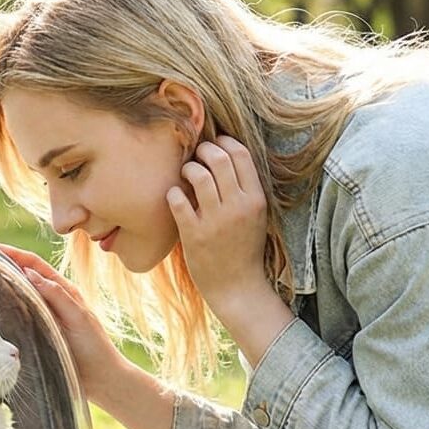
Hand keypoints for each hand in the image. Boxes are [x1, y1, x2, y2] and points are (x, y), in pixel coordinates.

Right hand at [0, 244, 126, 402]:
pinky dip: (4, 307)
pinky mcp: (39, 333)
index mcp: (63, 291)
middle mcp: (51, 300)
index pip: (33, 264)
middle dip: (1, 262)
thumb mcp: (79, 318)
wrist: (103, 381)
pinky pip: (18, 315)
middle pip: (22, 275)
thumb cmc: (95, 349)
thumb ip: (58, 296)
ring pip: (18, 294)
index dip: (12, 252)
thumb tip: (30, 273)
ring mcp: (44, 316)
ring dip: (0, 283)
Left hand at [167, 136, 271, 319]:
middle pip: (219, 159)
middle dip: (204, 150)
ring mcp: (216, 221)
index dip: (224, 142)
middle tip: (196, 156)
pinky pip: (178, 202)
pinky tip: (175, 197)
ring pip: (200, 176)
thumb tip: (223, 156)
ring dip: (188, 169)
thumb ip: (243, 189)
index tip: (214, 144)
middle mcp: (238, 207)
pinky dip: (173, 194)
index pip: (241, 155)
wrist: (237, 287)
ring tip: (186, 174)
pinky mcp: (194, 235)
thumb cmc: (243, 248)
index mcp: (256, 199)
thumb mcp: (255, 216)